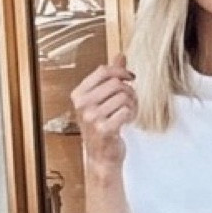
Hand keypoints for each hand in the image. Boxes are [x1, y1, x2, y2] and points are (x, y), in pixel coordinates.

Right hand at [71, 54, 135, 169]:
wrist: (101, 157)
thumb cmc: (101, 127)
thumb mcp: (101, 100)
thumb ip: (110, 77)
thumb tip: (120, 55)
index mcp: (79, 94)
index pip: (103, 71)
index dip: (121, 71)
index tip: (130, 77)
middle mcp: (83, 105)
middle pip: (116, 83)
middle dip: (129, 91)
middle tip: (131, 100)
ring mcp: (92, 118)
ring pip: (123, 97)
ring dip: (132, 104)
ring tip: (128, 112)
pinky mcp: (104, 129)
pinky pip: (126, 111)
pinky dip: (131, 114)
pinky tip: (127, 120)